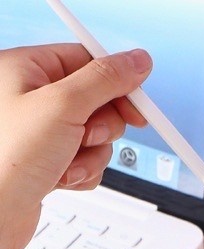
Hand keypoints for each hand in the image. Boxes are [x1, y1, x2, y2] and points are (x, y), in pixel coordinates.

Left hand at [0, 44, 151, 248]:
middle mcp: (31, 97)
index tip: (138, 105)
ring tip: (66, 164)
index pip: (88, 62)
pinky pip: (86, 161)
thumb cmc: (6, 158)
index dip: (117, 84)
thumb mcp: (63, 106)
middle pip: (97, 103)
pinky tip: (61, 178)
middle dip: (100, 128)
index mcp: (26, 69)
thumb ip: (105, 80)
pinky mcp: (48, 160)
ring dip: (91, 156)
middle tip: (83, 136)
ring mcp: (40, 132)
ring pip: (95, 138)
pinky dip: (82, 173)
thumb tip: (136, 61)